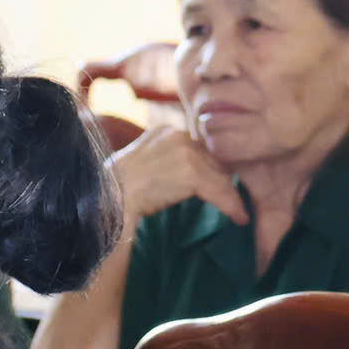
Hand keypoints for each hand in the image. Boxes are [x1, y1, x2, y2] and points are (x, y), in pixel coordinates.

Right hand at [109, 127, 245, 228]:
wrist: (107, 200)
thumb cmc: (119, 190)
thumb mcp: (144, 164)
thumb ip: (168, 161)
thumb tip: (194, 177)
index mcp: (166, 130)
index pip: (201, 148)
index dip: (213, 168)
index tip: (224, 184)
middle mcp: (177, 135)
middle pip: (214, 159)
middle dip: (224, 180)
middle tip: (235, 201)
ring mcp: (184, 152)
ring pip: (220, 175)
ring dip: (231, 197)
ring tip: (240, 214)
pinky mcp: (190, 172)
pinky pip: (220, 190)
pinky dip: (231, 206)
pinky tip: (239, 218)